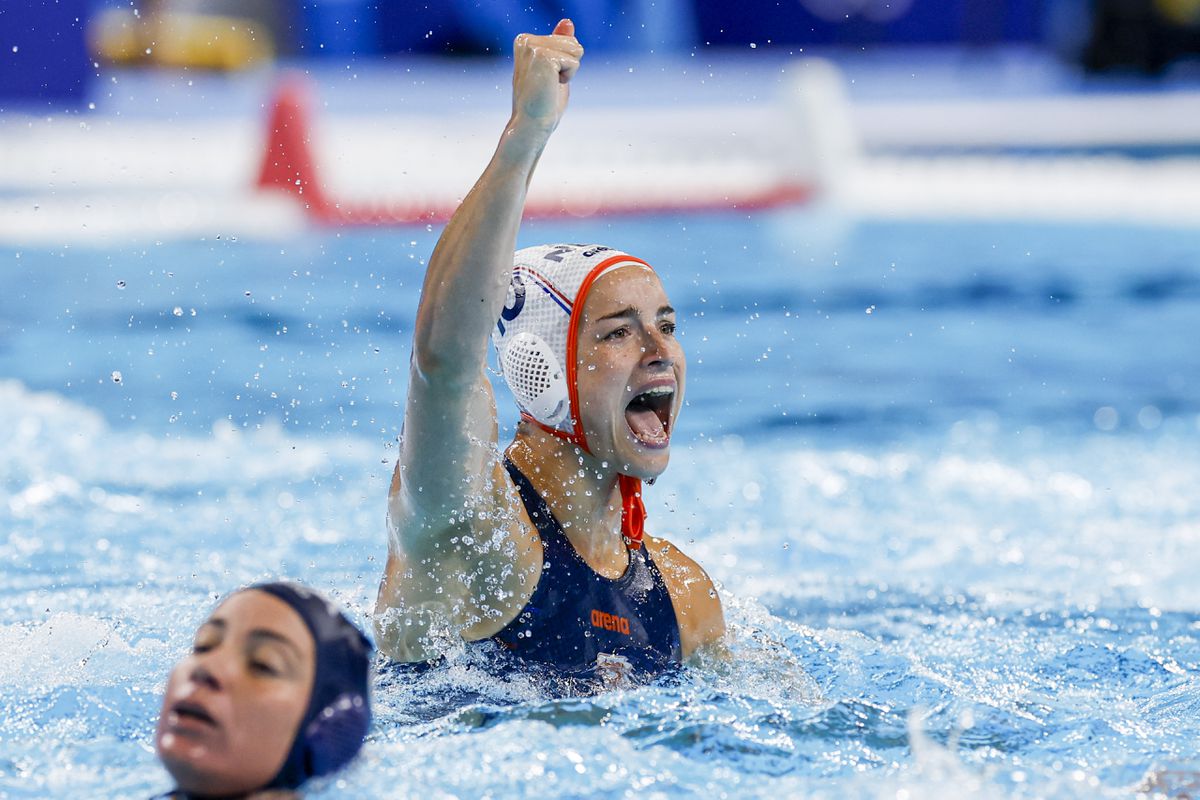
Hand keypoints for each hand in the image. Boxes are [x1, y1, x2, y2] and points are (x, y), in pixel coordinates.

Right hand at [509, 19, 582, 135]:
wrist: (531, 124)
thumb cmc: (543, 102)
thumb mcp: (555, 68)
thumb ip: (560, 44)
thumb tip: (567, 22)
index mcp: (525, 41)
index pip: (567, 40)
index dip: (564, 64)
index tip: (545, 79)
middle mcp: (525, 40)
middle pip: (573, 42)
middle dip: (568, 65)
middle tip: (548, 83)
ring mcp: (533, 47)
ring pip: (575, 49)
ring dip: (569, 71)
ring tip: (549, 84)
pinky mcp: (544, 56)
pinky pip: (574, 62)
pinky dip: (568, 77)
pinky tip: (550, 86)